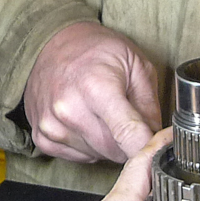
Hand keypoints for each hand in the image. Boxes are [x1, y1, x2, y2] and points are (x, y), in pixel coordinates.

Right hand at [22, 21, 161, 162]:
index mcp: (96, 87)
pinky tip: (85, 121)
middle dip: (128, 142)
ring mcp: (51, 125)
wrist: (52, 43)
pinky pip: (77, 157)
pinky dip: (87, 145)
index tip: (158, 150)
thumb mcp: (136, 65)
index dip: (148, 147)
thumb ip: (150, 106)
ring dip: (106, 143)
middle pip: (115, 151)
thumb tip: (158, 141)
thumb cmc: (96, 51)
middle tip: (127, 119)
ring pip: (97, 155)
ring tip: (101, 114)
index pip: (128, 135)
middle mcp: (69, 109)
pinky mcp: (41, 137)